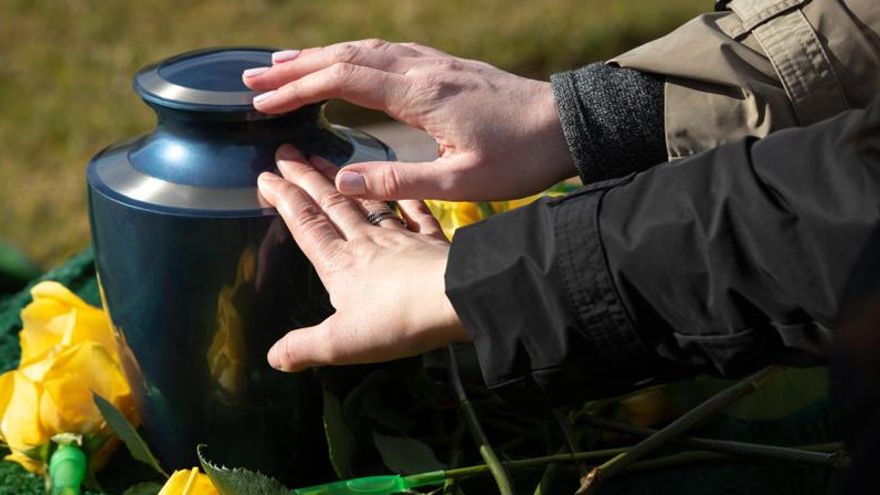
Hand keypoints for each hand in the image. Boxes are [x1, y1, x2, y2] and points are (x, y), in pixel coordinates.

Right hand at [243, 40, 574, 200]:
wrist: (568, 125)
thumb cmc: (520, 157)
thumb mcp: (461, 181)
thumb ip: (399, 180)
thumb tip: (342, 182)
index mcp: (420, 94)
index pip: (343, 80)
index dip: (298, 89)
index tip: (262, 101)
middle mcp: (422, 69)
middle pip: (346, 56)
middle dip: (295, 66)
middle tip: (252, 77)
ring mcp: (435, 63)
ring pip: (365, 49)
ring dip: (321, 55)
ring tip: (284, 64)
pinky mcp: (447, 68)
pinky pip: (388, 52)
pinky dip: (354, 55)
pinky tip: (346, 63)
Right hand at [257, 144, 469, 371]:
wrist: (454, 298)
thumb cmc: (397, 320)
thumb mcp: (341, 343)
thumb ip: (304, 347)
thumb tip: (274, 358)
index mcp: (339, 263)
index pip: (305, 224)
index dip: (283, 199)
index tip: (265, 176)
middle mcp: (366, 242)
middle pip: (330, 204)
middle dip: (305, 178)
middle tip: (287, 152)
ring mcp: (401, 237)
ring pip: (365, 202)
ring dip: (343, 181)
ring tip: (324, 160)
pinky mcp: (432, 240)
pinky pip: (416, 212)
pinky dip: (404, 198)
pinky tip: (398, 188)